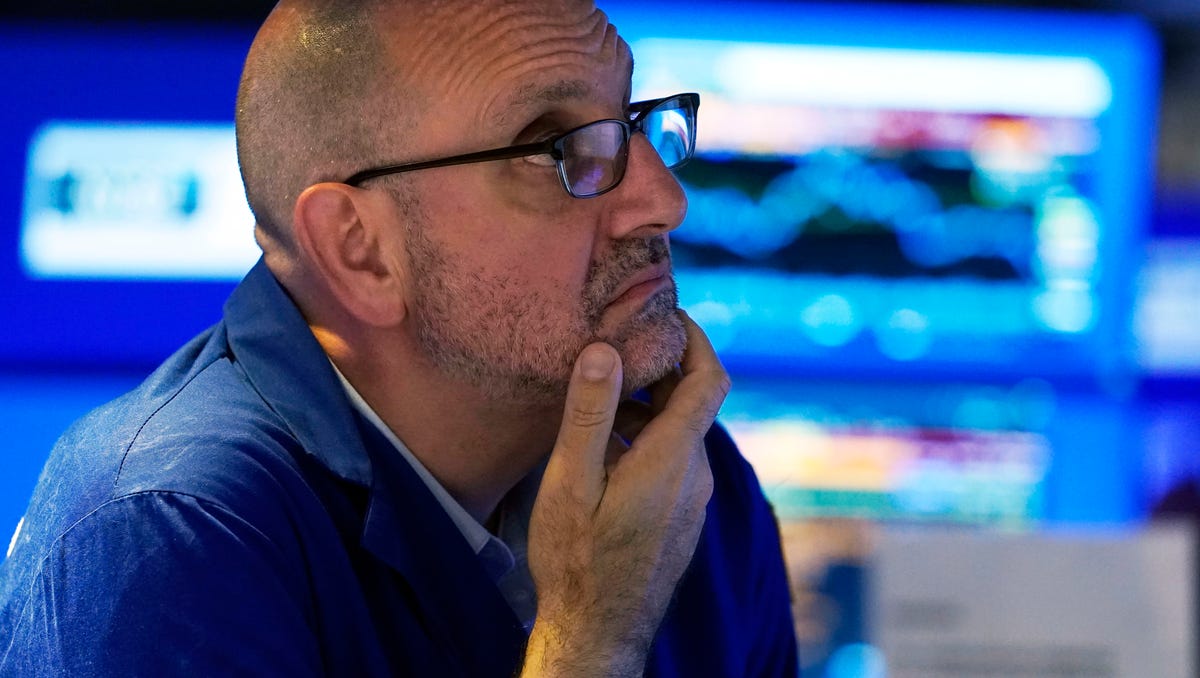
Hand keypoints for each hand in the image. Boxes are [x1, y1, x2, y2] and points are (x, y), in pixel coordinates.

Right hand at [521, 312, 729, 676]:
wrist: (598, 632)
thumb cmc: (577, 560)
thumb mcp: (571, 482)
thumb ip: (590, 414)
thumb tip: (606, 349)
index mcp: (673, 459)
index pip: (709, 379)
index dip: (695, 337)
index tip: (666, 312)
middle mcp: (694, 476)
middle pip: (694, 401)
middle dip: (660, 367)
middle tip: (616, 343)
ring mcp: (691, 500)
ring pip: (680, 432)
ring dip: (648, 404)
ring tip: (598, 392)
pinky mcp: (680, 518)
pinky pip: (673, 460)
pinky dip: (647, 435)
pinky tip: (604, 445)